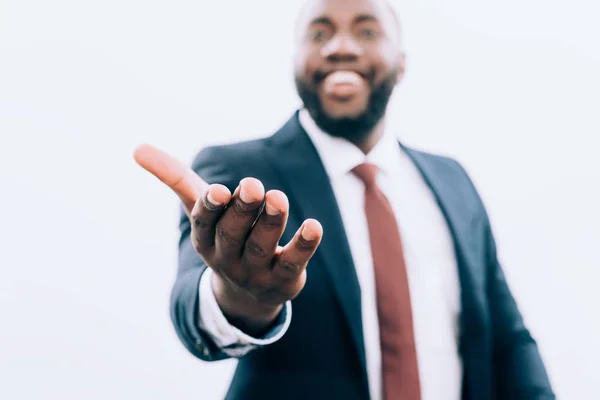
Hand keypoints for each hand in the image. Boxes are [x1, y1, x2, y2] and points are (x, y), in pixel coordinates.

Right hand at [134, 144, 322, 334]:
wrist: (247, 292)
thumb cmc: (223, 236)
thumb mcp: (201, 208)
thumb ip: (175, 178)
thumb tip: (137, 148)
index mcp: (206, 238)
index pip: (204, 224)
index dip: (211, 208)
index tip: (219, 190)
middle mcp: (227, 257)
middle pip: (233, 234)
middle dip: (242, 210)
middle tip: (254, 185)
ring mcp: (256, 271)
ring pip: (262, 247)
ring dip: (271, 222)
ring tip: (278, 197)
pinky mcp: (284, 279)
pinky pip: (293, 263)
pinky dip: (303, 246)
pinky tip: (314, 227)